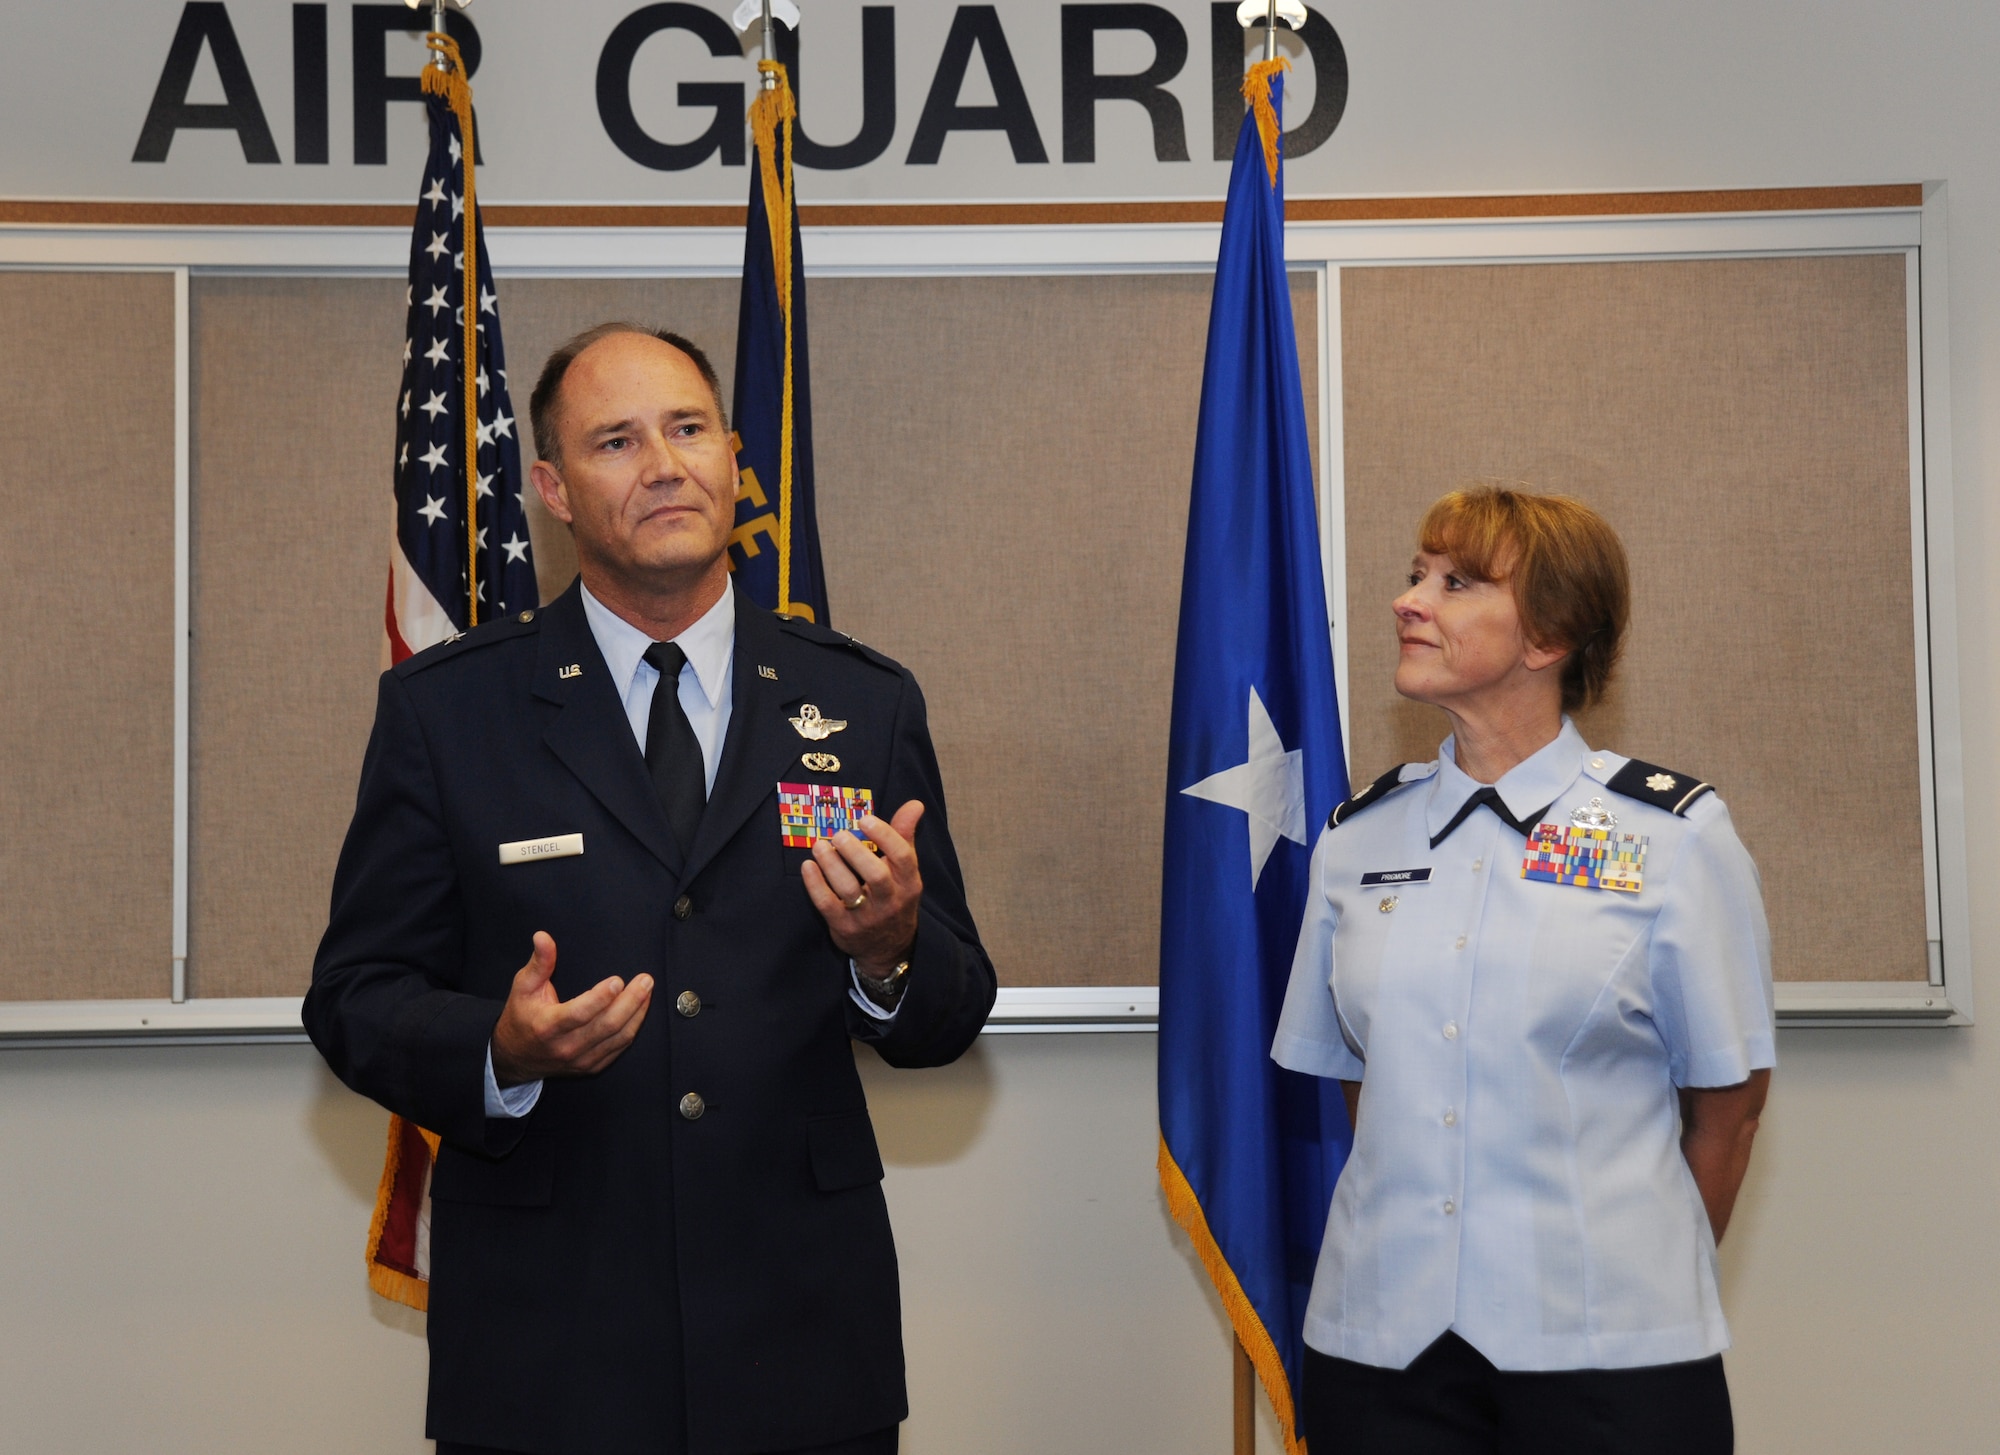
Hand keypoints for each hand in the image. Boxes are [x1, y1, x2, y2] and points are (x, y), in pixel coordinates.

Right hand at [490, 931, 652, 1085]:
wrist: (516, 1057)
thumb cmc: (521, 1016)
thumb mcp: (524, 987)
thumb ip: (539, 962)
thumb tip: (543, 937)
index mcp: (547, 1027)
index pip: (578, 1014)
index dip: (600, 998)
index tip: (618, 980)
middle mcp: (565, 1047)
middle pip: (606, 1026)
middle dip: (630, 1002)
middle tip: (645, 980)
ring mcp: (581, 1060)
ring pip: (618, 1038)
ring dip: (637, 1013)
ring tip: (647, 990)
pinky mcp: (591, 1066)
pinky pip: (619, 1047)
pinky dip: (633, 1027)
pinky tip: (640, 1009)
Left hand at [802, 800, 923, 980]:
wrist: (889, 949)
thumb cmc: (895, 898)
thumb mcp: (905, 872)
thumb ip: (904, 836)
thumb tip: (915, 804)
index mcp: (909, 883)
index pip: (903, 857)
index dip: (885, 835)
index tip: (865, 819)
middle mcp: (891, 900)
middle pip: (876, 875)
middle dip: (855, 852)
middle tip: (839, 835)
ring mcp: (867, 917)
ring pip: (848, 890)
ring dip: (831, 865)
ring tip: (820, 845)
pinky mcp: (844, 927)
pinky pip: (827, 905)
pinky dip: (815, 884)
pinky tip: (808, 866)